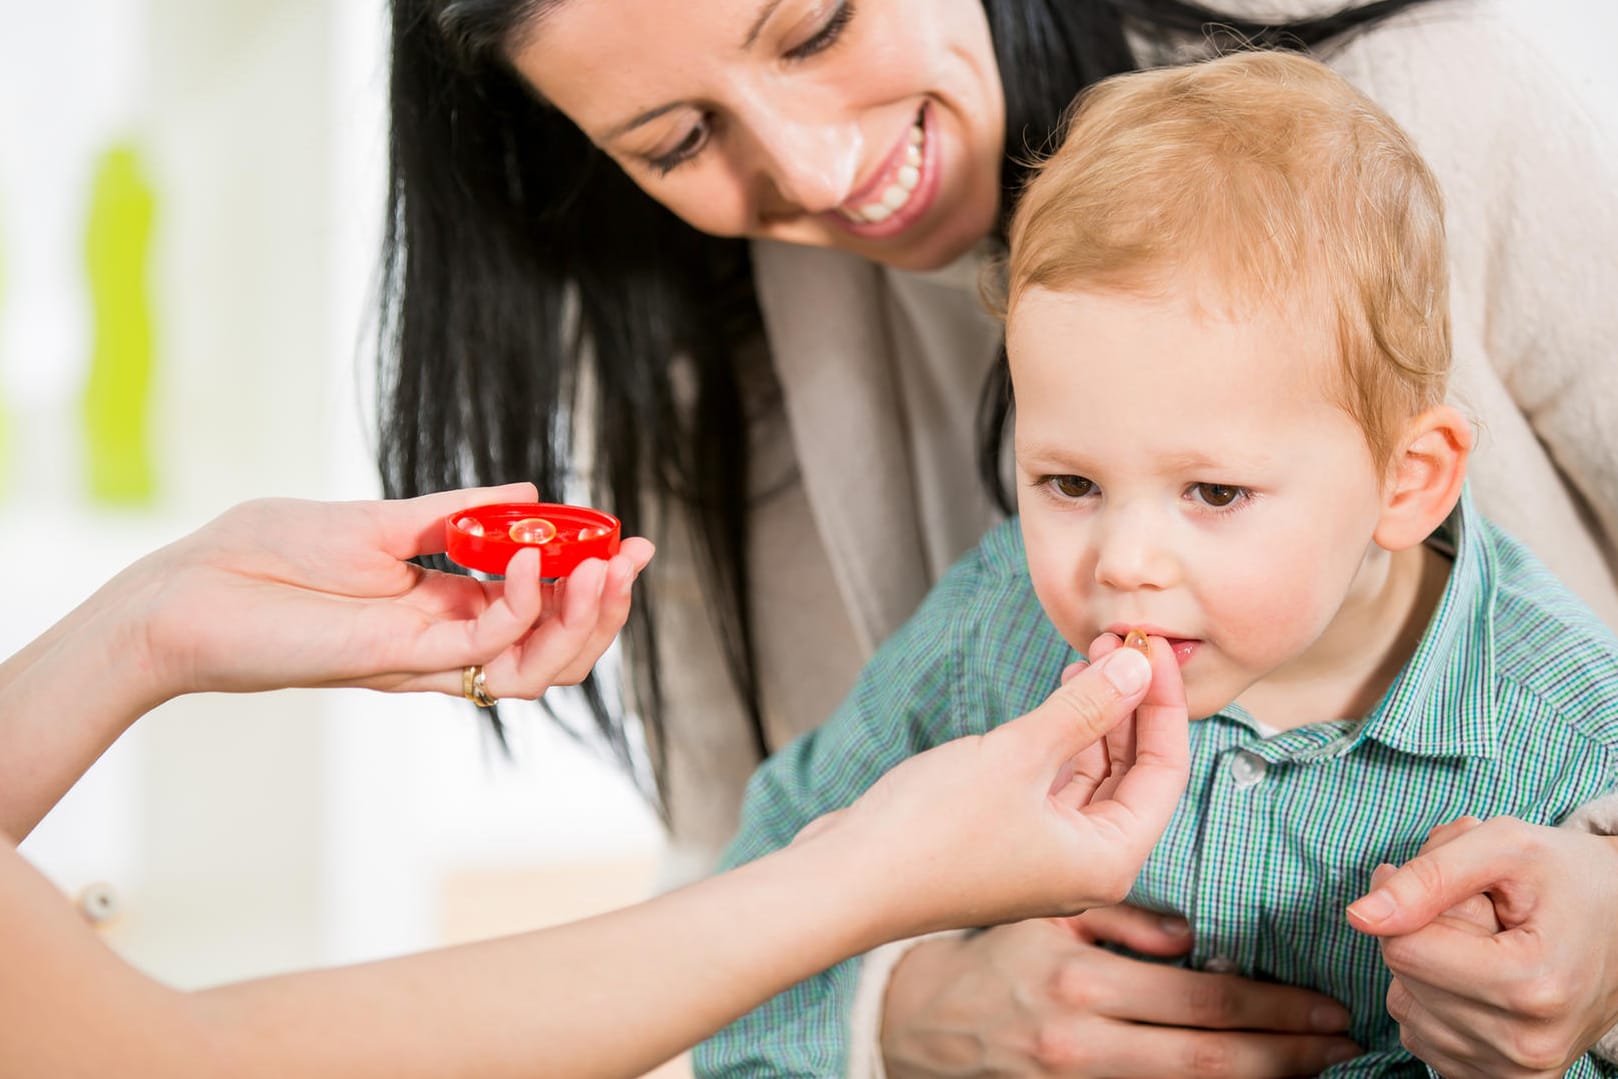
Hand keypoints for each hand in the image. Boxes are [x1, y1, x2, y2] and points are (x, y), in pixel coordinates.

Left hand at [126, 484, 653, 703]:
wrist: (189, 591)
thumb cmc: (266, 554)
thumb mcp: (379, 521)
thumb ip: (457, 512)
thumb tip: (532, 491)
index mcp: (444, 607)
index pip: (541, 610)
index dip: (591, 581)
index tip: (628, 539)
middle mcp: (444, 640)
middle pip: (553, 648)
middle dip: (606, 607)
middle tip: (632, 556)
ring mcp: (425, 656)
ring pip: (536, 667)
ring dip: (581, 619)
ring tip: (603, 565)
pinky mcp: (399, 658)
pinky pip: (484, 649)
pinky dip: (520, 606)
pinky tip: (529, 556)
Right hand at [802, 638, 1188, 939]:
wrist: (845, 882)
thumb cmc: (931, 832)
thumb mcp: (1018, 755)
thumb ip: (1086, 708)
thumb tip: (1140, 666)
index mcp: (1106, 861)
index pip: (1164, 772)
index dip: (1164, 703)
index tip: (1153, 647)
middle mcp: (1082, 867)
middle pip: (1132, 776)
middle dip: (1130, 706)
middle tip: (1121, 643)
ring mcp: (1041, 858)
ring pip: (1090, 779)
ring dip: (1094, 719)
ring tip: (1090, 659)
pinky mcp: (1004, 843)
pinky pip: (1051, 786)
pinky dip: (1059, 741)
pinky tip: (1055, 699)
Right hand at [882, 910, 1360, 1077]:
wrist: (916, 1020)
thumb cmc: (990, 956)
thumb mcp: (1048, 919)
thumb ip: (1123, 922)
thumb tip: (1193, 937)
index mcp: (1083, 983)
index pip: (1204, 1000)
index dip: (1274, 1007)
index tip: (1326, 1006)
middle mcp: (1085, 1043)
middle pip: (1211, 1061)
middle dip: (1288, 1054)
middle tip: (1344, 1043)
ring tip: (1315, 1069)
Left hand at [1347, 814, 1617, 1077]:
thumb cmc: (1566, 876)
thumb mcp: (1503, 844)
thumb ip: (1426, 876)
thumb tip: (1359, 916)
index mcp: (1532, 985)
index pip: (1404, 948)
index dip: (1416, 903)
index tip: (1462, 889)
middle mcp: (1526, 1044)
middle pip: (1404, 978)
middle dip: (1429, 934)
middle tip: (1486, 917)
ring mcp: (1517, 1071)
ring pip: (1406, 1008)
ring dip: (1432, 968)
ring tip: (1490, 947)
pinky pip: (1421, 1035)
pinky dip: (1438, 1001)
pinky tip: (1483, 981)